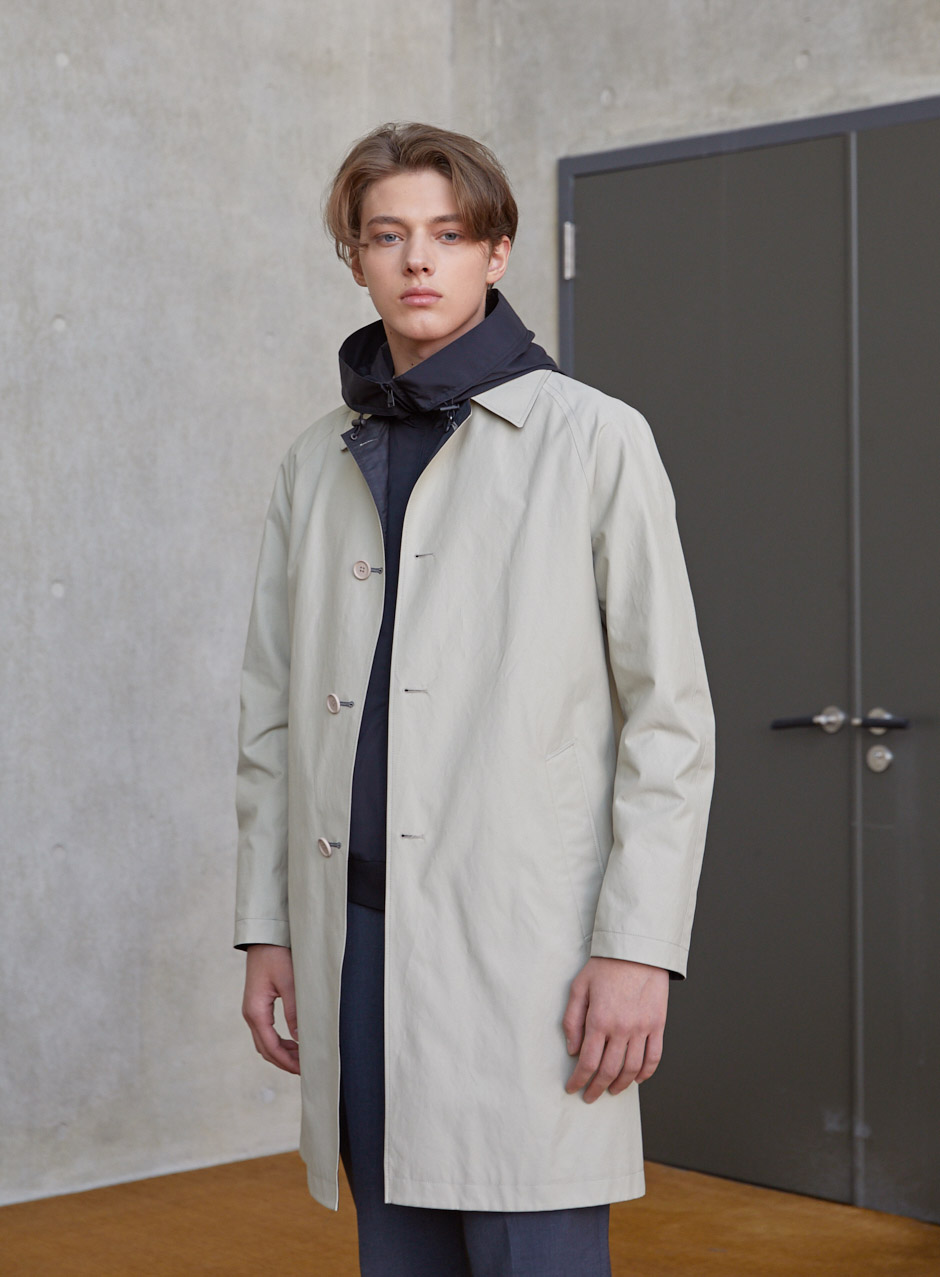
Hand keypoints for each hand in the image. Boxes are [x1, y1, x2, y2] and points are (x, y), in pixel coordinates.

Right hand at [242, 944, 300, 1074]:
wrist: (264, 937)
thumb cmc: (276, 955)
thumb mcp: (289, 982)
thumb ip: (294, 1011)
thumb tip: (301, 1038)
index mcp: (256, 1011)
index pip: (271, 1047)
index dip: (287, 1062)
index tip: (303, 1070)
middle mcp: (250, 1014)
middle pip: (265, 1048)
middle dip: (284, 1061)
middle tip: (306, 1068)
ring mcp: (252, 1010)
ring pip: (264, 1041)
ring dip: (281, 1053)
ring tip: (302, 1058)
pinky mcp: (257, 1004)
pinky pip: (266, 1031)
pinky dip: (278, 1041)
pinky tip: (293, 1042)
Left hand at [562, 957, 667, 1101]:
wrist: (637, 950)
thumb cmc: (605, 966)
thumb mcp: (579, 987)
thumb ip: (572, 1020)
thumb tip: (573, 1050)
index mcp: (599, 1020)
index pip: (587, 1062)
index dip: (578, 1080)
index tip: (572, 1088)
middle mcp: (621, 1029)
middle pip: (609, 1071)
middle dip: (597, 1088)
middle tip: (590, 1096)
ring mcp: (642, 1028)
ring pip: (632, 1069)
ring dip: (620, 1085)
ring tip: (611, 1091)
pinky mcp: (657, 1025)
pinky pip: (654, 1057)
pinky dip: (646, 1073)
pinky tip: (636, 1079)